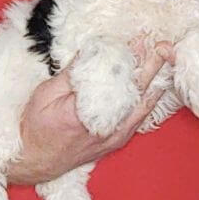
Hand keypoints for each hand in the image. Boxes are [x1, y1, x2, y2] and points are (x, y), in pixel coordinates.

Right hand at [8, 43, 169, 184]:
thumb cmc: (35, 126)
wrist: (35, 159)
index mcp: (83, 115)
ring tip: (163, 59)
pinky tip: (157, 85)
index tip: (140, 40)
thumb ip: (71, 73)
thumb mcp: (46, 94)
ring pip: (142, 105)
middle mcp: (104, 128)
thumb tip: (92, 51)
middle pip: (134, 91)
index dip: (129, 59)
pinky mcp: (117, 141)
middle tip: (162, 45)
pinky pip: (139, 118)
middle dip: (150, 65)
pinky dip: (149, 100)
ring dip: (154, 80)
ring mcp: (113, 137)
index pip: (114, 80)